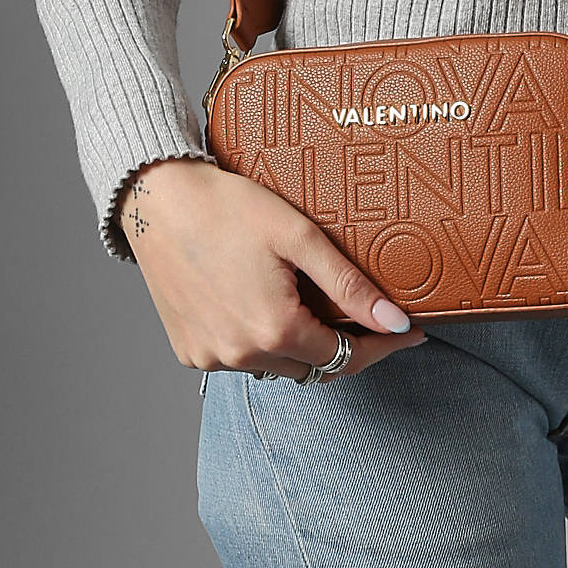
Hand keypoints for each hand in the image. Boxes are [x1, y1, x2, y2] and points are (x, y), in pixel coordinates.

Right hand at [115, 157, 429, 380]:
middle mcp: (241, 356)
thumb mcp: (299, 238)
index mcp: (274, 331)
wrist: (157, 200)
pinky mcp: (189, 350)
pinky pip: (240, 360)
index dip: (382, 345)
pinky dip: (262, 343)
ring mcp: (211, 357)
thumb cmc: (227, 208)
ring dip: (301, 346)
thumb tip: (395, 321)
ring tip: (317, 308)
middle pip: (313, 366)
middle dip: (344, 345)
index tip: (410, 333)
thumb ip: (349, 285)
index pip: (345, 356)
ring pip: (276, 367)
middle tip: (368, 315)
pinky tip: (268, 308)